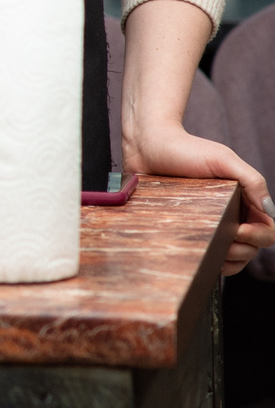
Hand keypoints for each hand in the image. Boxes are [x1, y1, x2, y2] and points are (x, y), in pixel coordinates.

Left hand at [123, 124, 273, 274]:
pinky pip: (202, 253)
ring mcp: (207, 224)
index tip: (239, 231)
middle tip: (225, 244)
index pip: (266, 230)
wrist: (146, 145)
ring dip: (229, 262)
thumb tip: (270, 211)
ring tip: (214, 255)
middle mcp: (229, 215)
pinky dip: (208, 261)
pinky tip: (200, 260)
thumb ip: (252, 181)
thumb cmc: (186, 148)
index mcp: (243, 200)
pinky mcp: (186, 229)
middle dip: (243, 251)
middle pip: (251, 248)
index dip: (258, 236)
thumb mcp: (223, 160)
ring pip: (230, 256)